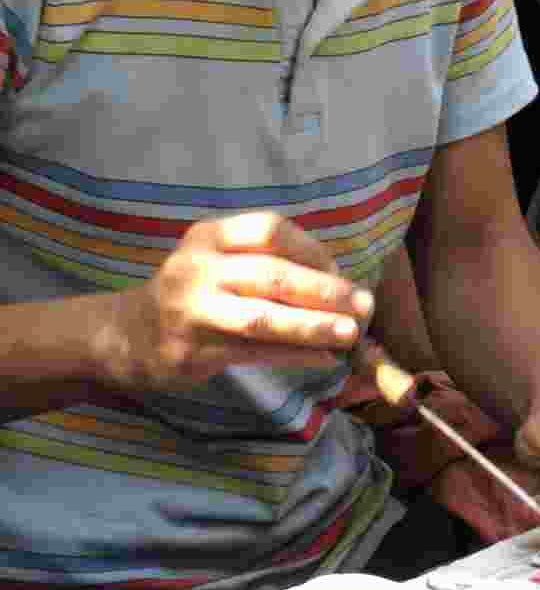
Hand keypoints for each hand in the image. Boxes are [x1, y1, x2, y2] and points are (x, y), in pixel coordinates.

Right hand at [94, 211, 373, 392]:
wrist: (125, 335)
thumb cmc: (191, 292)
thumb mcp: (216, 260)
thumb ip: (264, 261)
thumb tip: (336, 279)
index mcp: (209, 237)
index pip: (270, 231)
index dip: (311, 250)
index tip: (339, 271)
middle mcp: (198, 269)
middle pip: (273, 276)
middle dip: (325, 292)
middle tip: (364, 304)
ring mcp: (193, 312)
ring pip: (264, 319)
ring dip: (313, 326)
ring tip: (350, 333)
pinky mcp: (192, 352)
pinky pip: (254, 353)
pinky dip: (294, 356)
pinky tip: (324, 358)